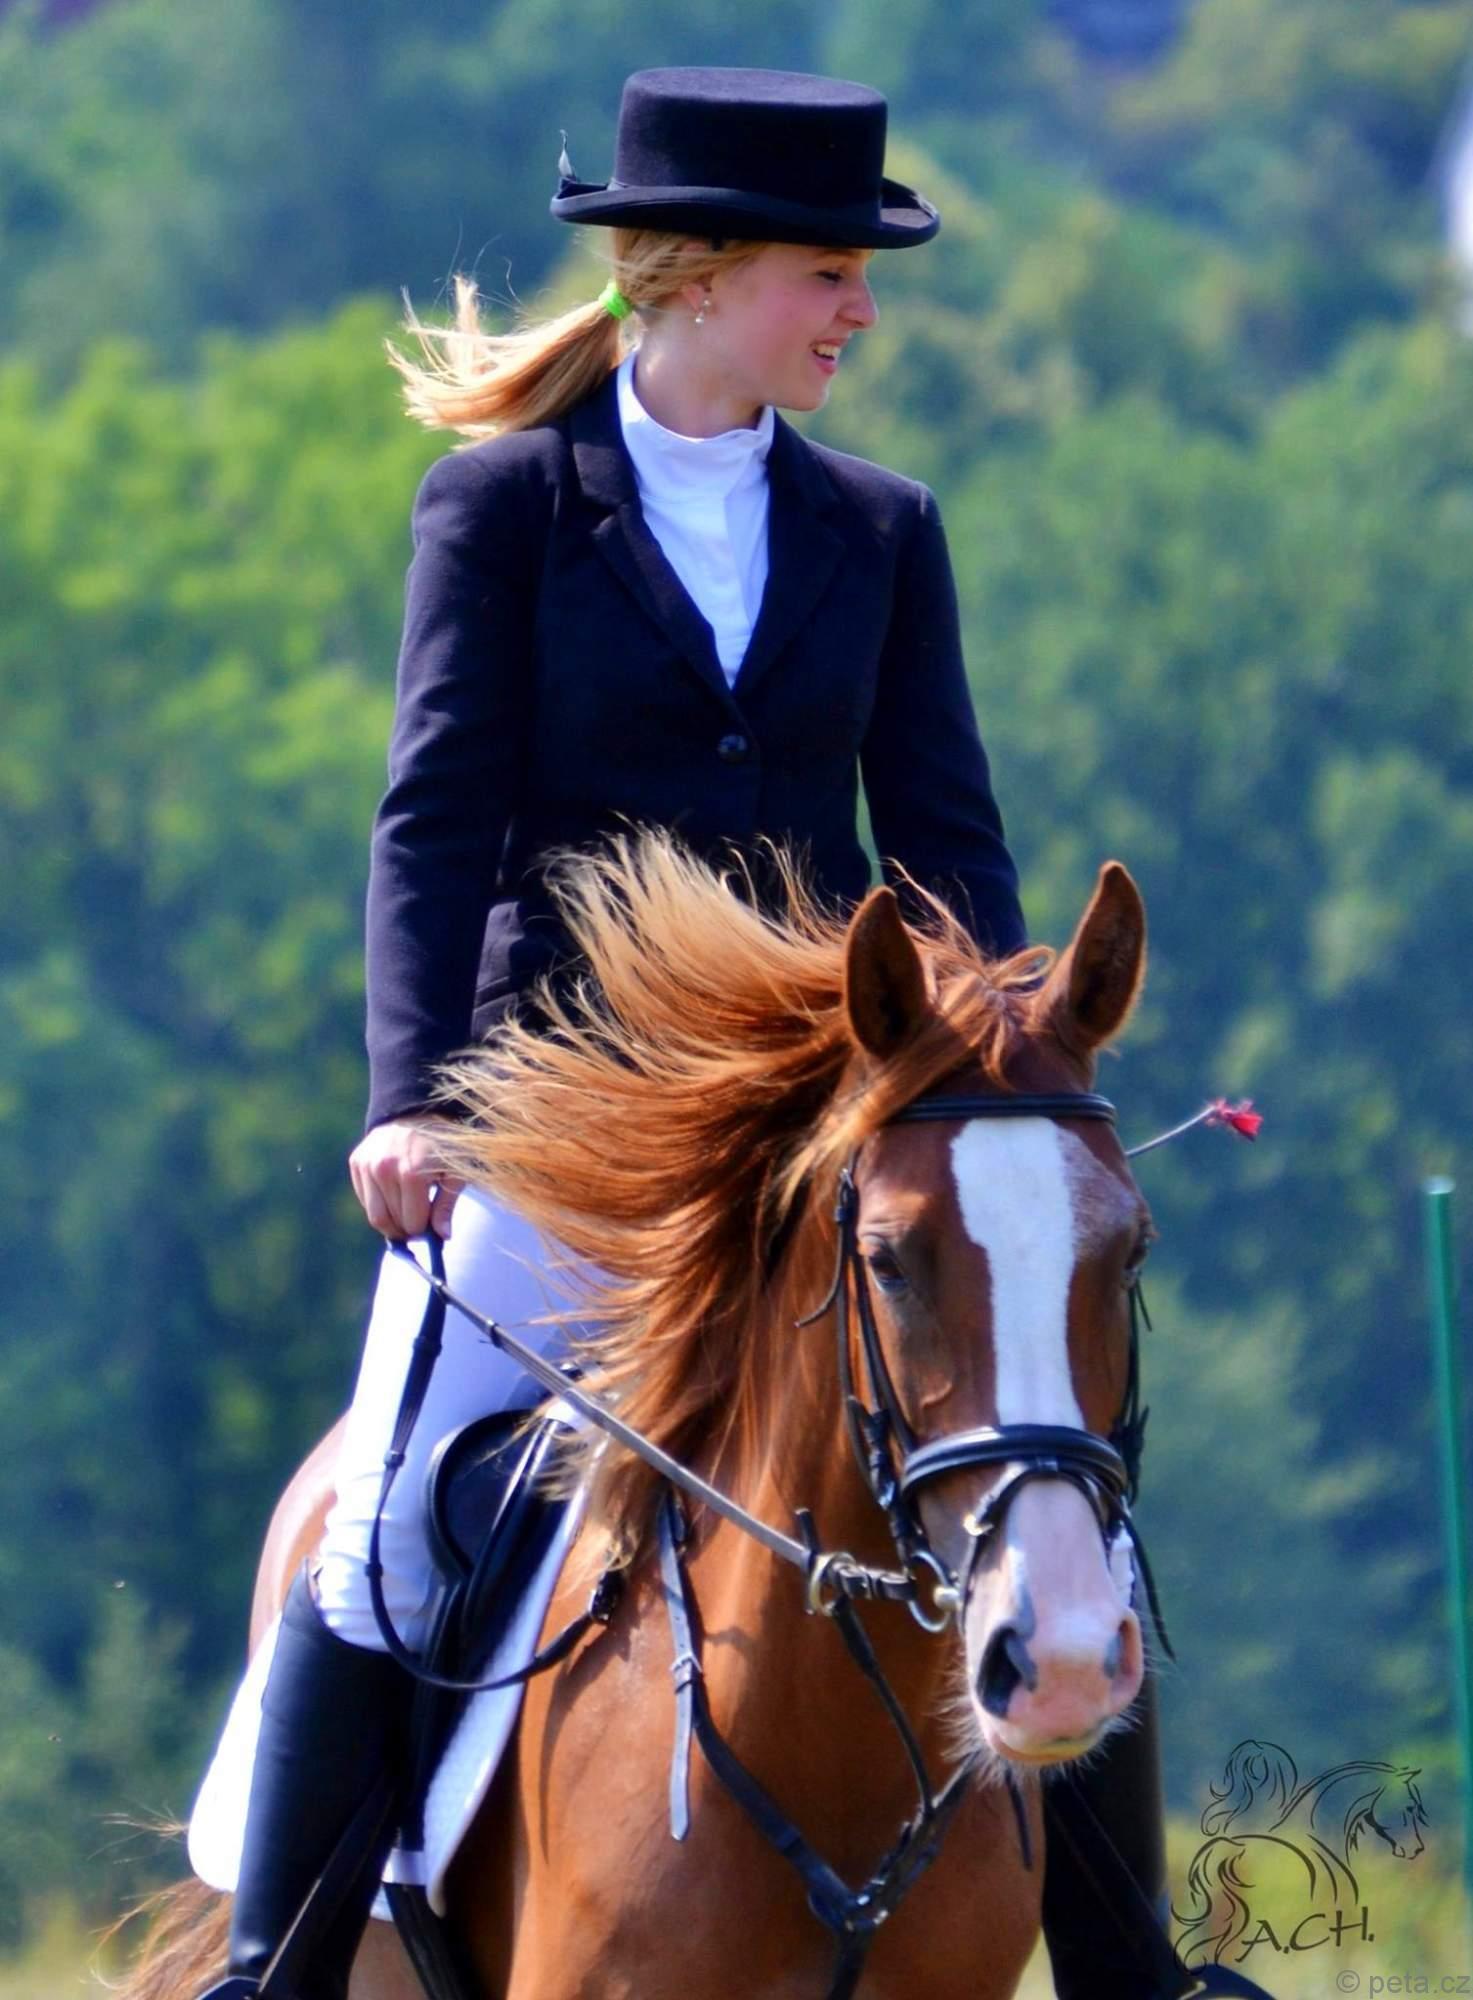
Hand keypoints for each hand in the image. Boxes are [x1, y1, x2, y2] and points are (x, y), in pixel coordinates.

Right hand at [348, 1115, 463, 1239]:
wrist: (417, 1111)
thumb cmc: (444, 1145)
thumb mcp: (456, 1172)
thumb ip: (447, 1205)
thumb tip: (443, 1236)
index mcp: (412, 1173)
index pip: (411, 1224)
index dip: (423, 1231)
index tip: (430, 1228)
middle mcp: (385, 1169)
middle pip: (391, 1222)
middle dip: (406, 1229)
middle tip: (418, 1223)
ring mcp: (368, 1165)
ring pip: (374, 1215)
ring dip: (391, 1220)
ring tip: (407, 1210)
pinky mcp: (357, 1161)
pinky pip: (365, 1199)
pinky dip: (379, 1204)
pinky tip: (394, 1193)